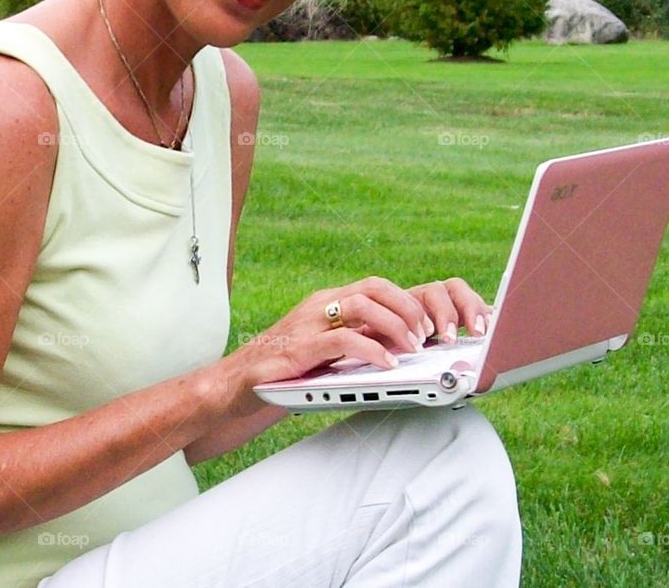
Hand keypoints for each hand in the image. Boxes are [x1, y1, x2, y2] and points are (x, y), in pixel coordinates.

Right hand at [216, 276, 490, 417]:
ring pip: (362, 305)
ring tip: (414, 347)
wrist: (238, 382)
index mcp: (328, 302)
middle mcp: (320, 305)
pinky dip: (372, 350)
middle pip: (374, 287)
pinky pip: (343, 339)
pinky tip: (388, 366)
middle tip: (428, 334)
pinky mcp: (301, 347)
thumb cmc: (287, 369)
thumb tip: (399, 349)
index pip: (375, 286)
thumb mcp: (326, 349)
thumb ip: (354, 341)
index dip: (407, 300)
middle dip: (408, 307)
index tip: (430, 323)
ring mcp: (309, 323)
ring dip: (396, 325)